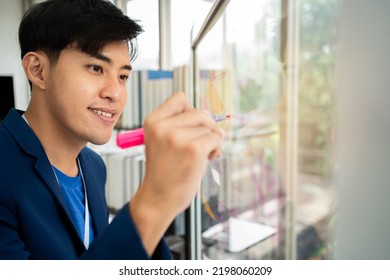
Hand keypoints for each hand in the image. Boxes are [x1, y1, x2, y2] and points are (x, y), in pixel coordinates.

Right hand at [129, 92, 223, 254]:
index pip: (179, 98)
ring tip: (200, 156)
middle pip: (198, 113)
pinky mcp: (194, 149)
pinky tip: (207, 159)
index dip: (190, 110)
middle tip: (204, 141)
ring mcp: (178, 137)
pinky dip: (216, 149)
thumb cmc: (163, 172)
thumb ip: (177, 125)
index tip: (193, 123)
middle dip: (206, 127)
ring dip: (211, 141)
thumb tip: (207, 115)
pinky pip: (215, 139)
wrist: (159, 198)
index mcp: (152, 122)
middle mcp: (163, 127)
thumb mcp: (160, 141)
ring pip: (208, 127)